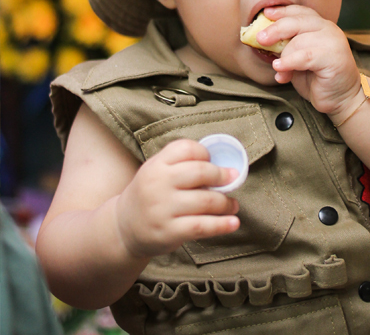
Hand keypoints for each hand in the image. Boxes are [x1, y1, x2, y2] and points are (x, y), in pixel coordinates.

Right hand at [115, 139, 238, 258]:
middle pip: (200, 172)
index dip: (206, 154)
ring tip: (232, 205)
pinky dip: (222, 224)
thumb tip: (224, 167)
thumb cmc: (150, 195)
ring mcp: (162, 209)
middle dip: (223, 176)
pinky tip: (233, 223)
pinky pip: (202, 226)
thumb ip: (183, 164)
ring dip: (226, 203)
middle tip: (234, 180)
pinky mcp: (168, 231)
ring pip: (206, 200)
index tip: (215, 162)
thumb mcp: (156, 172)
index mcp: (156, 166)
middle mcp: (157, 185)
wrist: (123, 228)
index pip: (187, 149)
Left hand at [259, 5, 362, 119]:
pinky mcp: (334, 57)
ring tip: (278, 69)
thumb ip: (286, 48)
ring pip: (299, 41)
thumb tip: (263, 41)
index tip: (266, 13)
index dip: (282, 11)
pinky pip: (305, 56)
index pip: (300, 12)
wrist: (341, 98)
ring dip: (284, 56)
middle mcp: (329, 29)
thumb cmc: (318, 79)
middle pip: (297, 21)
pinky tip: (280, 70)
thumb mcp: (297, 59)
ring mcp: (333, 42)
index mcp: (321, 26)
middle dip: (276, 29)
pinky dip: (289, 63)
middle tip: (260, 39)